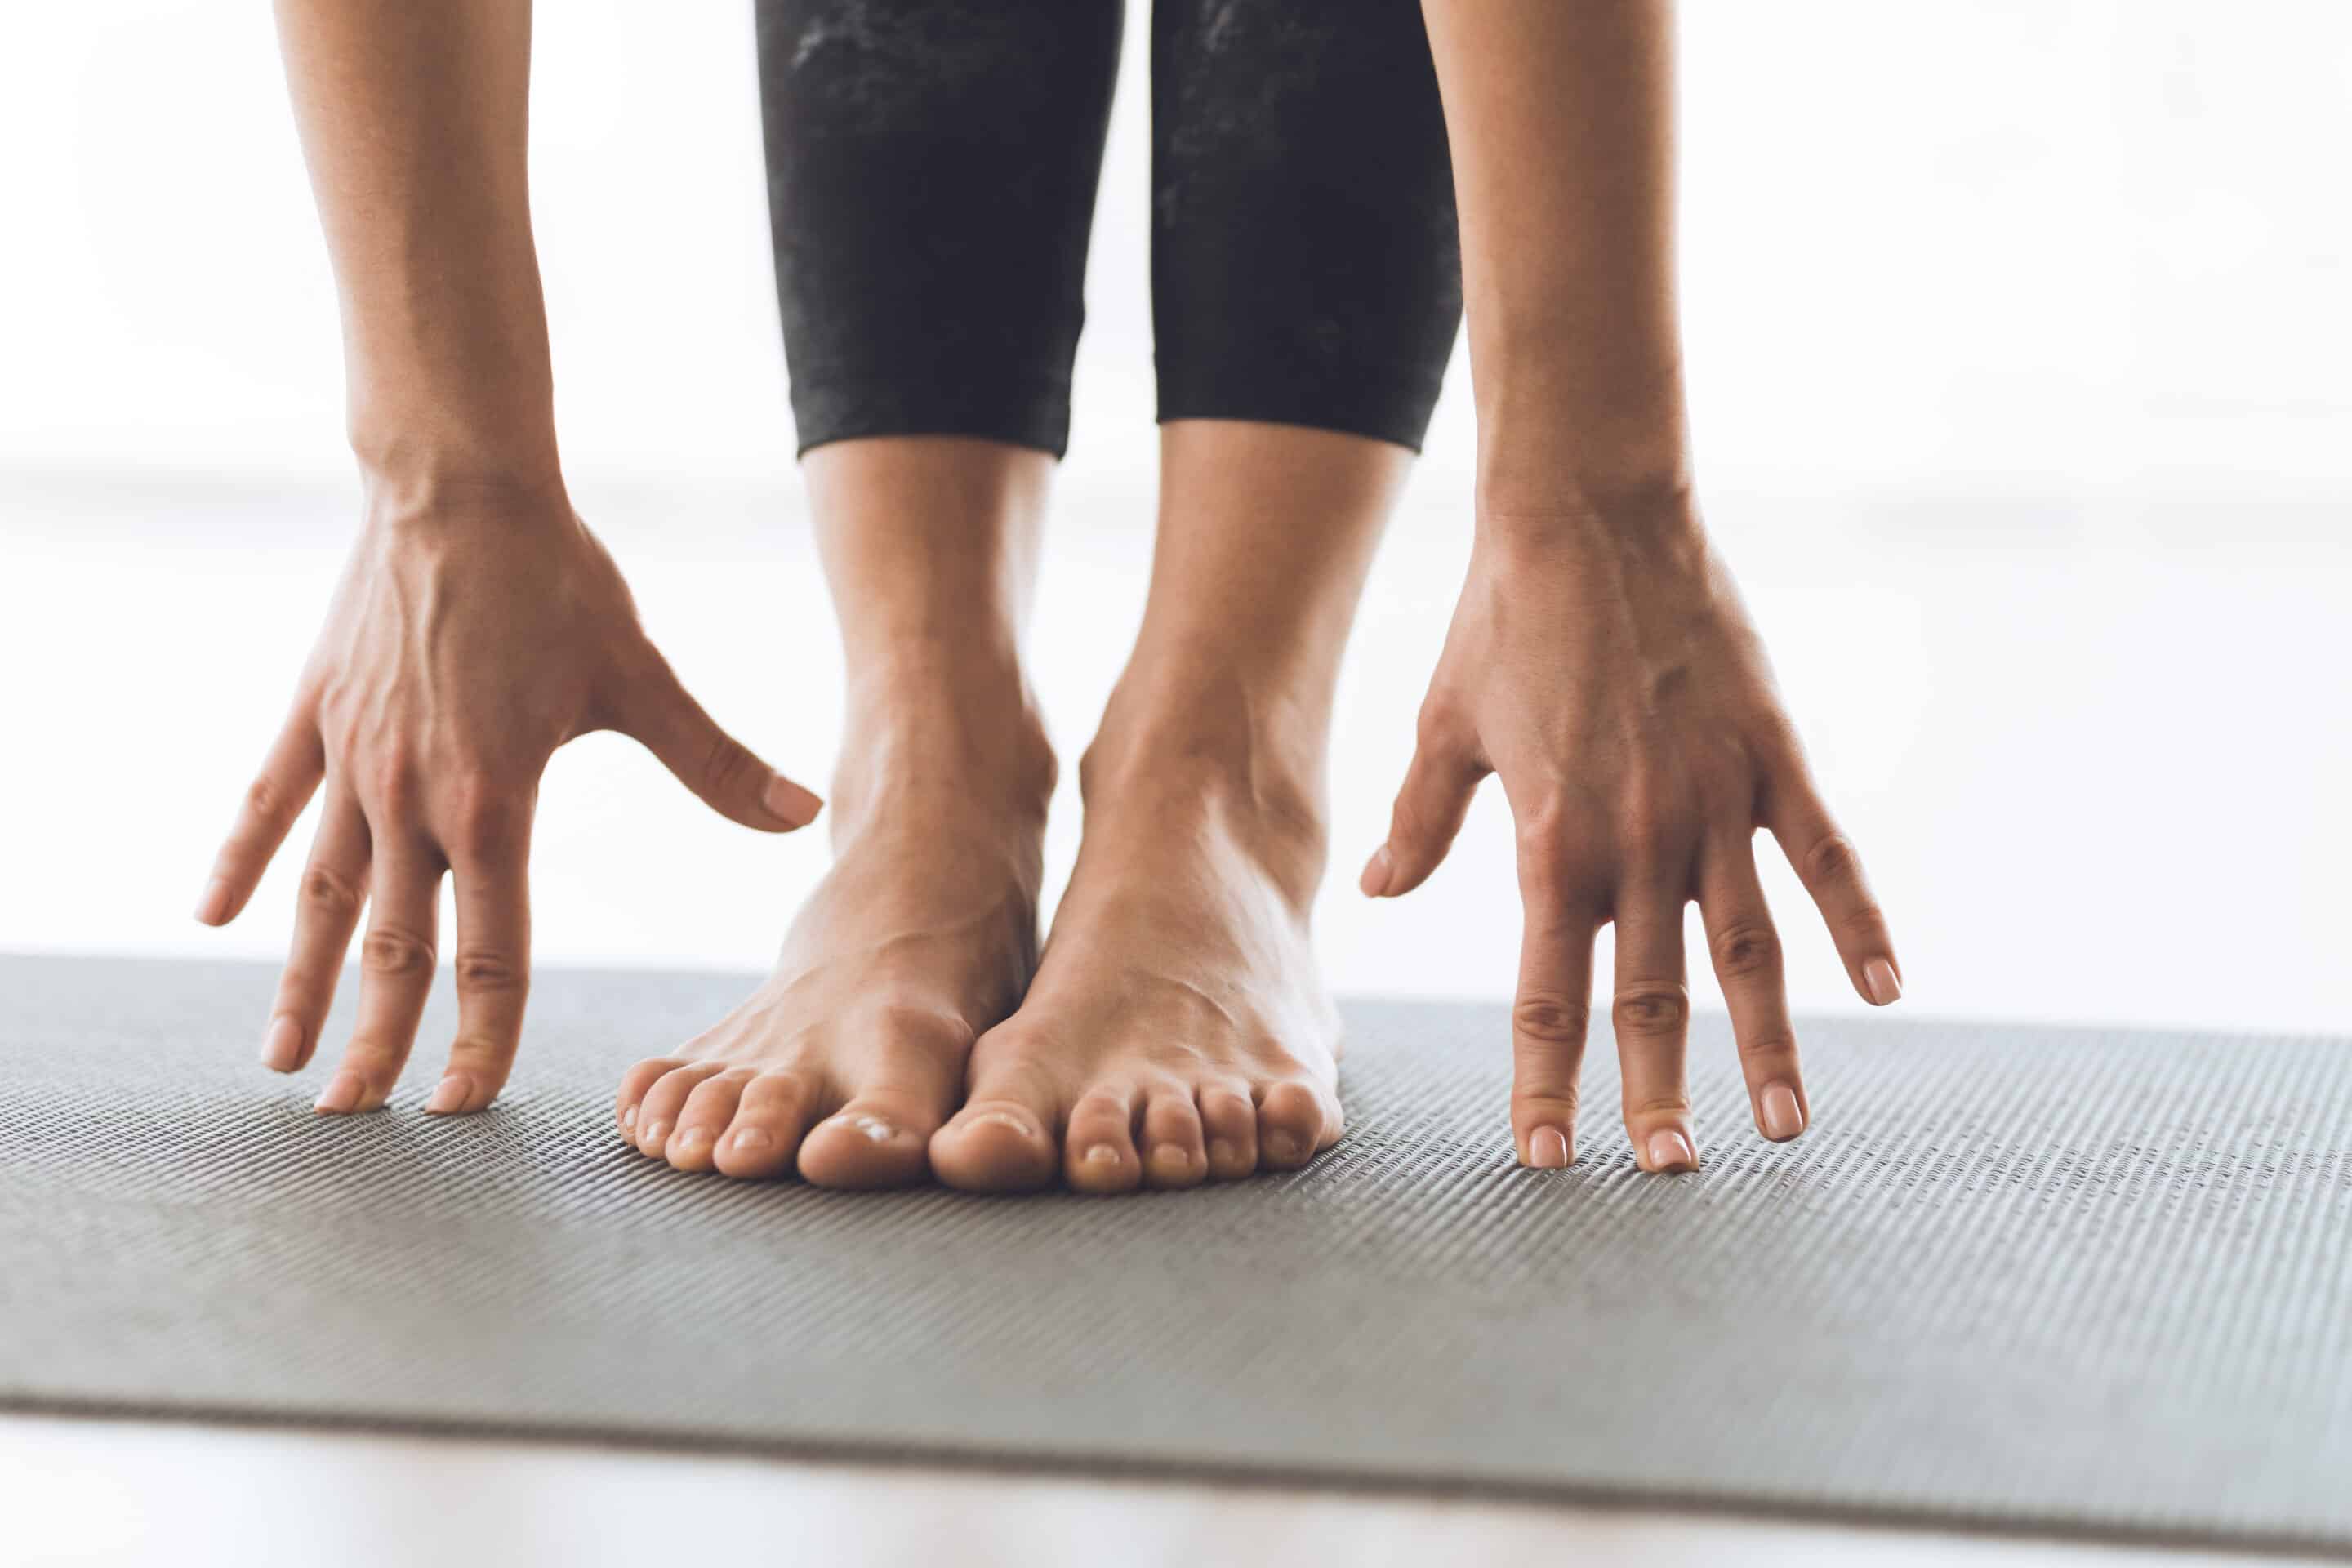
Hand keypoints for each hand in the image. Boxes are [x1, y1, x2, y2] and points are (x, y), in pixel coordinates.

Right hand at [194, 481, 821, 1114]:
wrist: (458, 483)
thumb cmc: (557, 579)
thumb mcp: (642, 676)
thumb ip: (715, 761)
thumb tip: (801, 817)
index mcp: (494, 802)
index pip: (490, 951)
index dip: (479, 1036)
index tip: (463, 1106)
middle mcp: (411, 797)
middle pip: (393, 949)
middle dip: (376, 1042)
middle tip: (354, 1122)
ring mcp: (351, 760)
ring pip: (322, 897)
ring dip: (300, 983)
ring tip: (282, 1060)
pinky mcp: (313, 716)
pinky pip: (265, 805)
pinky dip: (238, 861)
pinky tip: (209, 917)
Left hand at [1360, 497, 1899, 1171]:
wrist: (1590, 514)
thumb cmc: (1504, 620)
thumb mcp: (1445, 727)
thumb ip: (1424, 822)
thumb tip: (1382, 892)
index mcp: (1552, 844)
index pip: (1546, 995)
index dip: (1547, 1083)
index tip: (1548, 1159)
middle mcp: (1639, 840)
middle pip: (1654, 997)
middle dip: (1659, 1094)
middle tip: (1669, 1176)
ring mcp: (1715, 802)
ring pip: (1749, 951)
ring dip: (1770, 1046)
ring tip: (1786, 1130)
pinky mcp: (1773, 757)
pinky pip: (1827, 859)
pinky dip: (1860, 925)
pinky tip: (1886, 992)